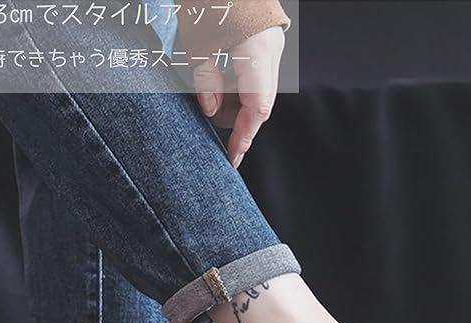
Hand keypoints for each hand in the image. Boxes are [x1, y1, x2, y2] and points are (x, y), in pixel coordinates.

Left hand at [194, 26, 284, 167]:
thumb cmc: (209, 0)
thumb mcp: (198, 43)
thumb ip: (205, 81)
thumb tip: (210, 111)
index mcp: (258, 54)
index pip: (255, 110)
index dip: (243, 138)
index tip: (231, 159)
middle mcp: (271, 53)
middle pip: (259, 104)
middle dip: (237, 121)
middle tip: (212, 126)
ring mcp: (272, 47)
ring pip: (257, 92)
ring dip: (234, 103)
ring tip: (208, 96)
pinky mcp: (266, 42)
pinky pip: (256, 76)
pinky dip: (237, 87)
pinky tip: (218, 83)